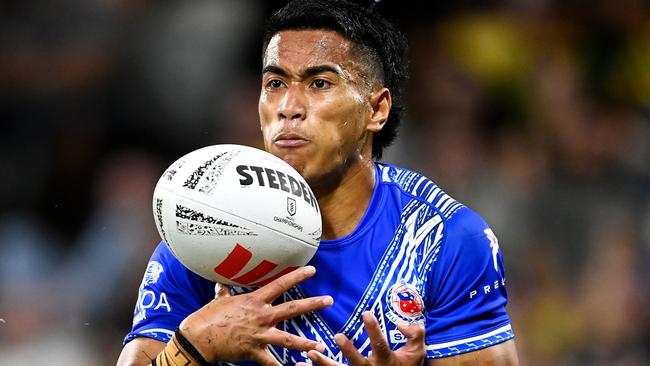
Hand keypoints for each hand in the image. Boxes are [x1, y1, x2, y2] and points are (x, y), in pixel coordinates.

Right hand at [178, 266, 332, 364]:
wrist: (199, 338)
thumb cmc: (207, 317)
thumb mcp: (218, 300)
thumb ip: (224, 292)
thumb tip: (221, 285)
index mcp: (254, 301)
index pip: (280, 284)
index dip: (297, 276)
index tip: (312, 271)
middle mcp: (261, 316)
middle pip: (292, 308)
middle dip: (313, 304)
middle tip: (329, 300)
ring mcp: (259, 334)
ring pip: (288, 338)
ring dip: (305, 342)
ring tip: (320, 346)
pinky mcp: (254, 351)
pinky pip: (270, 362)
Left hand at [298, 311, 424, 365]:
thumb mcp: (417, 352)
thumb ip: (415, 335)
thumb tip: (401, 324)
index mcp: (386, 361)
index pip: (380, 344)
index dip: (374, 329)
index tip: (366, 312)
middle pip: (357, 363)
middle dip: (348, 351)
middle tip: (337, 336)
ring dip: (324, 364)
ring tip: (310, 354)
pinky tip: (298, 365)